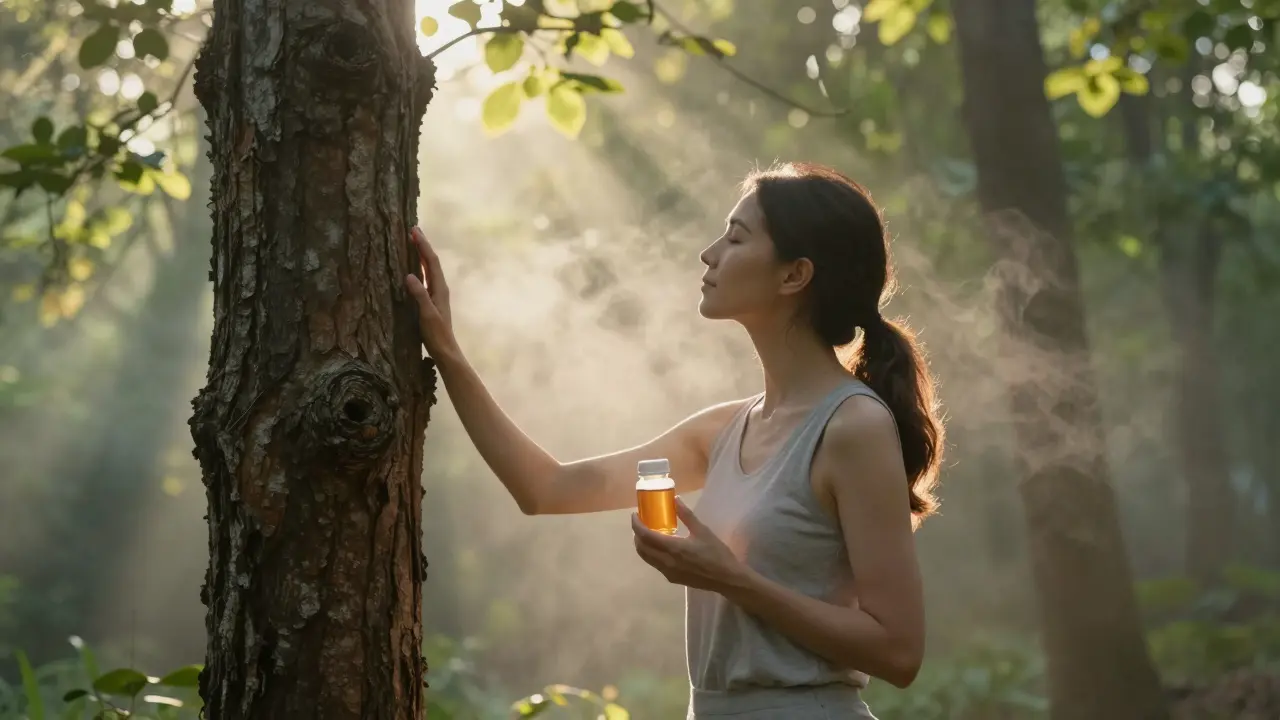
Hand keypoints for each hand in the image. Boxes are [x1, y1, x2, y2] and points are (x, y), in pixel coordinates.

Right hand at [404, 227, 457, 359]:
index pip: (431, 261)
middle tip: (413, 230)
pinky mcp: (431, 300)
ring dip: (421, 255)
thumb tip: (409, 275)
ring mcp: (436, 294)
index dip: (423, 245)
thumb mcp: (427, 315)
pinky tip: (412, 268)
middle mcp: (439, 288)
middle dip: (422, 245)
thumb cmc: (436, 334)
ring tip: (412, 243)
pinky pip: (425, 278)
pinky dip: (419, 268)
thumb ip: (420, 295)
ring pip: (428, 269)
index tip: (414, 231)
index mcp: (440, 288)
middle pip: (431, 262)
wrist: (445, 350)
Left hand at [631, 497, 750, 594]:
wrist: (726, 578)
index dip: (636, 524)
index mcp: (673, 548)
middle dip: (636, 534)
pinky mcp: (672, 578)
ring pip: (646, 558)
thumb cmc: (716, 553)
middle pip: (641, 548)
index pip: (645, 536)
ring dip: (642, 545)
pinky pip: (655, 564)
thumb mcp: (702, 530)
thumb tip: (675, 500)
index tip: (634, 514)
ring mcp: (667, 572)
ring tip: (647, 533)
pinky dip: (651, 553)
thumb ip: (686, 515)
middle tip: (641, 522)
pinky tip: (660, 546)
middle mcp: (666, 562)